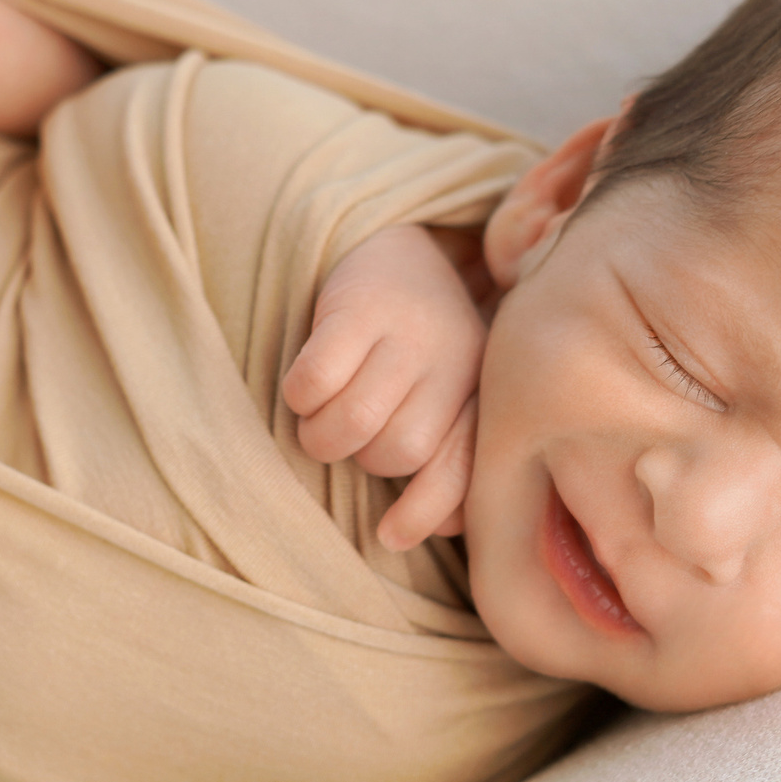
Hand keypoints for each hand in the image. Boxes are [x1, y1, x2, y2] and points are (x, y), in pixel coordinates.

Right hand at [281, 225, 487, 551]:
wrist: (403, 246)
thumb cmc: (421, 350)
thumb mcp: (450, 400)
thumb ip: (449, 461)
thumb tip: (433, 530)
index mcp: (480, 393)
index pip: (461, 469)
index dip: (425, 512)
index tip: (390, 535)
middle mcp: (453, 361)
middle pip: (399, 451)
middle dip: (363, 458)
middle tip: (351, 438)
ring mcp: (406, 331)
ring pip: (356, 422)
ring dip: (323, 436)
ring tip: (320, 420)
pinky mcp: (356, 307)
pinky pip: (316, 380)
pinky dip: (301, 396)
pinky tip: (306, 387)